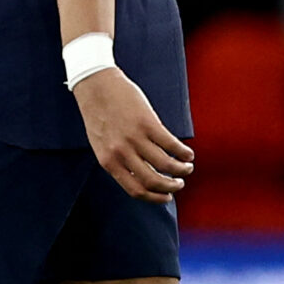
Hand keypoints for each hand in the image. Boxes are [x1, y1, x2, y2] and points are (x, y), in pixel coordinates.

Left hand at [73, 70, 196, 201]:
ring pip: (165, 164)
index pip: (135, 190)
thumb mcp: (101, 144)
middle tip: (179, 184)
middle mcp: (121, 153)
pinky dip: (183, 152)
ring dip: (181, 170)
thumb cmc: (98, 114)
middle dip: (171, 187)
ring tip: (187, 167)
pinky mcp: (147, 123)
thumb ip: (117, 160)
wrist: (95, 85)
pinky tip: (188, 153)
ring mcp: (135, 138)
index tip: (167, 197)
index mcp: (108, 161)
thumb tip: (140, 176)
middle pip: (153, 181)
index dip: (155, 198)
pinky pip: (171, 144)